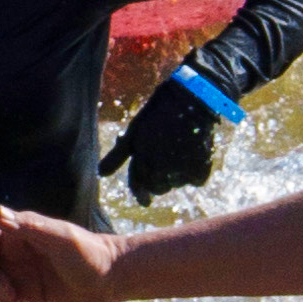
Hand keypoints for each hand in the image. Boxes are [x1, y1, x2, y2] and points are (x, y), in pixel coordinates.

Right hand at [0, 206, 126, 301]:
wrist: (114, 279)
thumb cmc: (91, 254)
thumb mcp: (61, 239)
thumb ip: (30, 227)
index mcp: (19, 229)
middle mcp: (14, 247)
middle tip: (7, 291)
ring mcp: (18, 268)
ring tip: (14, 300)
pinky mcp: (25, 288)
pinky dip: (0, 301)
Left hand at [100, 75, 220, 204]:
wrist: (191, 99)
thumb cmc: (158, 113)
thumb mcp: (134, 132)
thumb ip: (117, 156)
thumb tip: (101, 174)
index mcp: (142, 158)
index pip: (139, 186)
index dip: (141, 194)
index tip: (146, 202)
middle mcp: (160, 168)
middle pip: (159, 189)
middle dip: (160, 181)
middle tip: (166, 163)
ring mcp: (181, 169)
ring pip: (177, 184)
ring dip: (177, 175)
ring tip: (180, 152)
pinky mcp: (201, 168)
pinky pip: (196, 180)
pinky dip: (196, 171)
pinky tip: (194, 154)